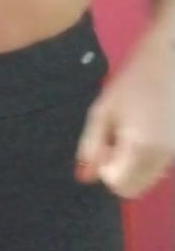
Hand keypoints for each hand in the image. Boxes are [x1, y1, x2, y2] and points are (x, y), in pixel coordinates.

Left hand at [74, 23, 174, 198]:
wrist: (168, 61)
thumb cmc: (131, 82)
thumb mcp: (102, 112)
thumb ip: (91, 147)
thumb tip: (85, 179)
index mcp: (142, 148)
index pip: (118, 185)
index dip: (105, 168)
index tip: (105, 142)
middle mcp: (164, 158)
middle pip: (134, 189)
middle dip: (119, 171)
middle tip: (116, 139)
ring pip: (147, 180)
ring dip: (132, 165)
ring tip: (131, 131)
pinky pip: (158, 168)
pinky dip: (146, 158)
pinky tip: (144, 130)